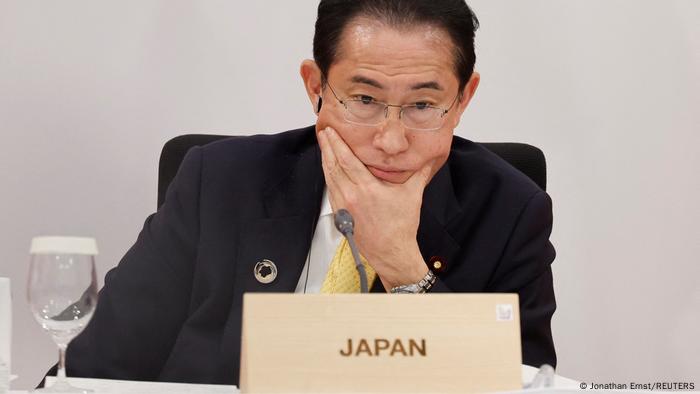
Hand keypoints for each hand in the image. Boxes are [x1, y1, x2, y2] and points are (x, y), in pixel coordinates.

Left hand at [317, 126, 432, 289]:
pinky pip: (331, 191)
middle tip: (323, 132)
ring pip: (329, 178)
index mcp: (367, 189)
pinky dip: (328, 177)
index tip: (331, 131)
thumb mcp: (412, 195)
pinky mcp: (341, 215)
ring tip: (324, 146)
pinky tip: (329, 170)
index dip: (336, 144)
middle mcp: (352, 196)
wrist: (391, 253)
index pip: (347, 160)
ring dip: (325, 160)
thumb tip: (429, 159)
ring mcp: (344, 207)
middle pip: (334, 166)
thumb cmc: (401, 227)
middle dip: (327, 147)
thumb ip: (420, 174)